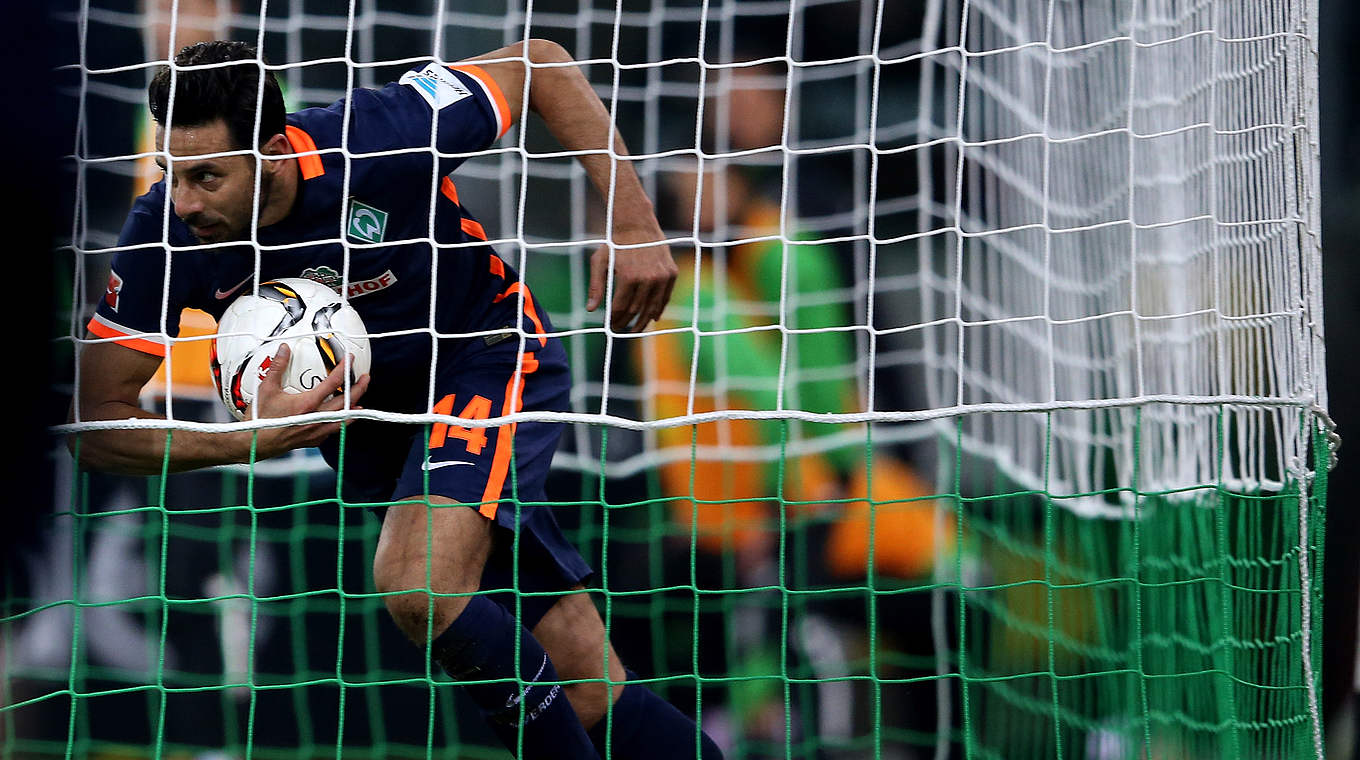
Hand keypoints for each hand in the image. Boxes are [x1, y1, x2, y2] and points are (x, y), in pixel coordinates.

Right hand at [248, 343, 369, 457]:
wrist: (254, 443)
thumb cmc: (260, 417)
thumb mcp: (266, 388)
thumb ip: (278, 367)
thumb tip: (284, 349)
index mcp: (307, 404)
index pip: (333, 383)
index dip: (344, 369)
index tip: (350, 359)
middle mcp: (316, 418)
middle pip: (345, 402)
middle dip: (358, 388)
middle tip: (365, 378)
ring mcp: (317, 431)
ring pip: (343, 418)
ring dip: (353, 406)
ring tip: (360, 399)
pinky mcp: (314, 440)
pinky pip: (333, 429)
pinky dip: (342, 422)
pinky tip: (343, 418)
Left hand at [586, 227, 676, 332]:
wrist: (638, 225)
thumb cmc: (615, 244)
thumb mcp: (600, 262)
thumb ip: (596, 287)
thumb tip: (591, 310)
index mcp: (629, 277)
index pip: (621, 307)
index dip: (614, 319)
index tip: (610, 326)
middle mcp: (647, 279)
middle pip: (637, 310)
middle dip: (627, 322)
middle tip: (621, 329)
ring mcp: (661, 277)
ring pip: (652, 307)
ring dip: (644, 321)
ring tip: (636, 329)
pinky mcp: (671, 274)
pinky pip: (665, 297)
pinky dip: (659, 309)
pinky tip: (653, 318)